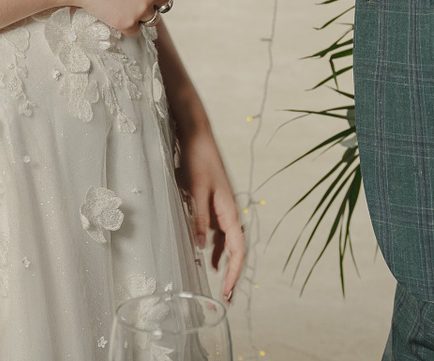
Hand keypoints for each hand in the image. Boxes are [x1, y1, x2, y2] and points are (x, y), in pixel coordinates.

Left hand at [175, 118, 246, 301]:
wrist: (198, 136)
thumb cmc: (198, 160)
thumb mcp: (195, 190)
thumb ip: (198, 219)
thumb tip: (200, 248)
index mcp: (229, 211)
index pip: (237, 250)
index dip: (233, 273)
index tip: (227, 292)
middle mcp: (230, 212)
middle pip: (236, 250)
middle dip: (232, 274)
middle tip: (227, 298)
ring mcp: (223, 208)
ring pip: (228, 243)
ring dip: (225, 263)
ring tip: (219, 284)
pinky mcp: (214, 204)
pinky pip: (220, 233)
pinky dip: (217, 248)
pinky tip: (209, 257)